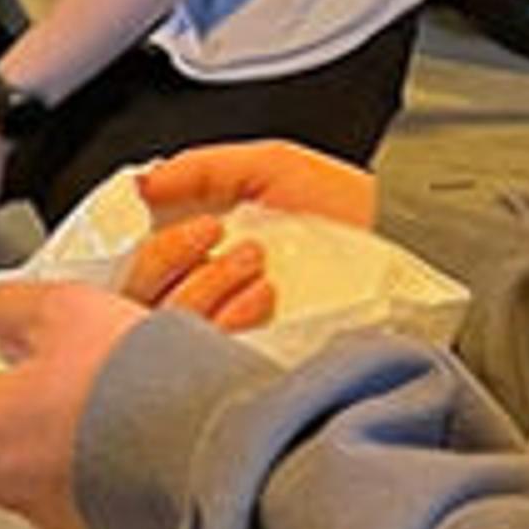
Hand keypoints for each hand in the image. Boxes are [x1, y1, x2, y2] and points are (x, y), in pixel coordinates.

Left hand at [0, 276, 148, 528]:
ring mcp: (50, 510)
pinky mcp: (96, 525)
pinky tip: (119, 426)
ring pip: (23, 467)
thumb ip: (6, 309)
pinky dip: (84, 459)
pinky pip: (72, 487)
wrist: (212, 446)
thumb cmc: (132, 382)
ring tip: (88, 394)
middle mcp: (4, 483)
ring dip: (43, 434)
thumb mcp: (62, 308)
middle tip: (29, 374)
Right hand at [121, 141, 376, 339]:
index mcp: (194, 254)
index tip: (161, 215)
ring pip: (168, 323)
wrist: (397, 244)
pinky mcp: (250, 363)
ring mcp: (223, 336)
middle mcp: (200, 297)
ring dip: (207, 282)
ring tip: (254, 258)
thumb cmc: (343, 208)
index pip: (131, 266)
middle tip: (213, 232)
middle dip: (169, 255)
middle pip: (134, 297)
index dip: (140, 242)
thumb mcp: (270, 164)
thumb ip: (199, 169)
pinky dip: (233, 316)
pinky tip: (265, 294)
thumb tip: (140, 184)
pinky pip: (209, 351)